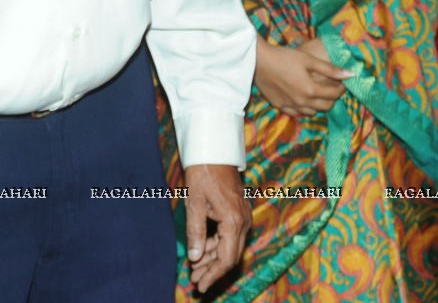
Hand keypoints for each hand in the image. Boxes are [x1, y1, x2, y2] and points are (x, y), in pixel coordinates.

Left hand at [182, 163, 249, 293]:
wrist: (214, 152)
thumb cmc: (203, 174)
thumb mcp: (194, 204)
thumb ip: (195, 232)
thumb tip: (195, 258)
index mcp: (234, 221)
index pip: (226, 259)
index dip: (213, 275)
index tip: (200, 286)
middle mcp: (243, 222)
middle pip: (230, 256)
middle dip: (212, 271)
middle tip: (194, 281)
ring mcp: (243, 217)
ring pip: (231, 247)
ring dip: (213, 259)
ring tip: (195, 270)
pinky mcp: (239, 213)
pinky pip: (230, 236)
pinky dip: (217, 246)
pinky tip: (203, 251)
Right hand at [253, 37, 350, 117]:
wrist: (259, 61)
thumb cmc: (285, 57)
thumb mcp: (309, 60)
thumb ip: (330, 69)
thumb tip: (351, 74)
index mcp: (311, 90)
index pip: (334, 94)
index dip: (341, 88)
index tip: (342, 82)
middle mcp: (302, 102)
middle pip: (325, 106)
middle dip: (332, 97)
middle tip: (333, 88)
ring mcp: (291, 106)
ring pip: (312, 112)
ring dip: (319, 104)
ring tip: (318, 93)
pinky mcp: (280, 106)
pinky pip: (297, 113)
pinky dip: (304, 109)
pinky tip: (303, 100)